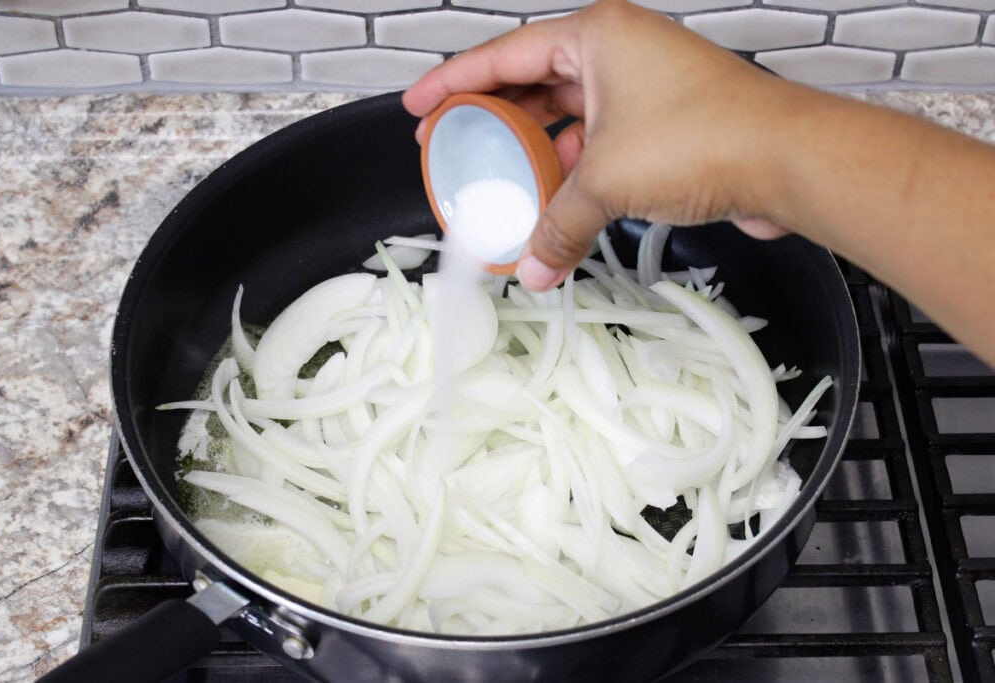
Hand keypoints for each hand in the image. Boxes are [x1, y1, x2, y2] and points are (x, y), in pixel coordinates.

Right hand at [403, 0, 789, 289]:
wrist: (788, 161)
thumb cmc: (712, 136)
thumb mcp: (608, 181)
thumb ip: (559, 225)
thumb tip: (535, 263)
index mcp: (597, 37)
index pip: (504, 54)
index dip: (454, 82)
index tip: (421, 105)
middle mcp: (619, 55)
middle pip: (532, 83)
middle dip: (492, 120)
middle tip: (454, 146)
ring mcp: (643, 89)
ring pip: (568, 118)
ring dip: (536, 153)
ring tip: (502, 184)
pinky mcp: (663, 125)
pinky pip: (599, 144)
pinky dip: (575, 173)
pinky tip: (556, 203)